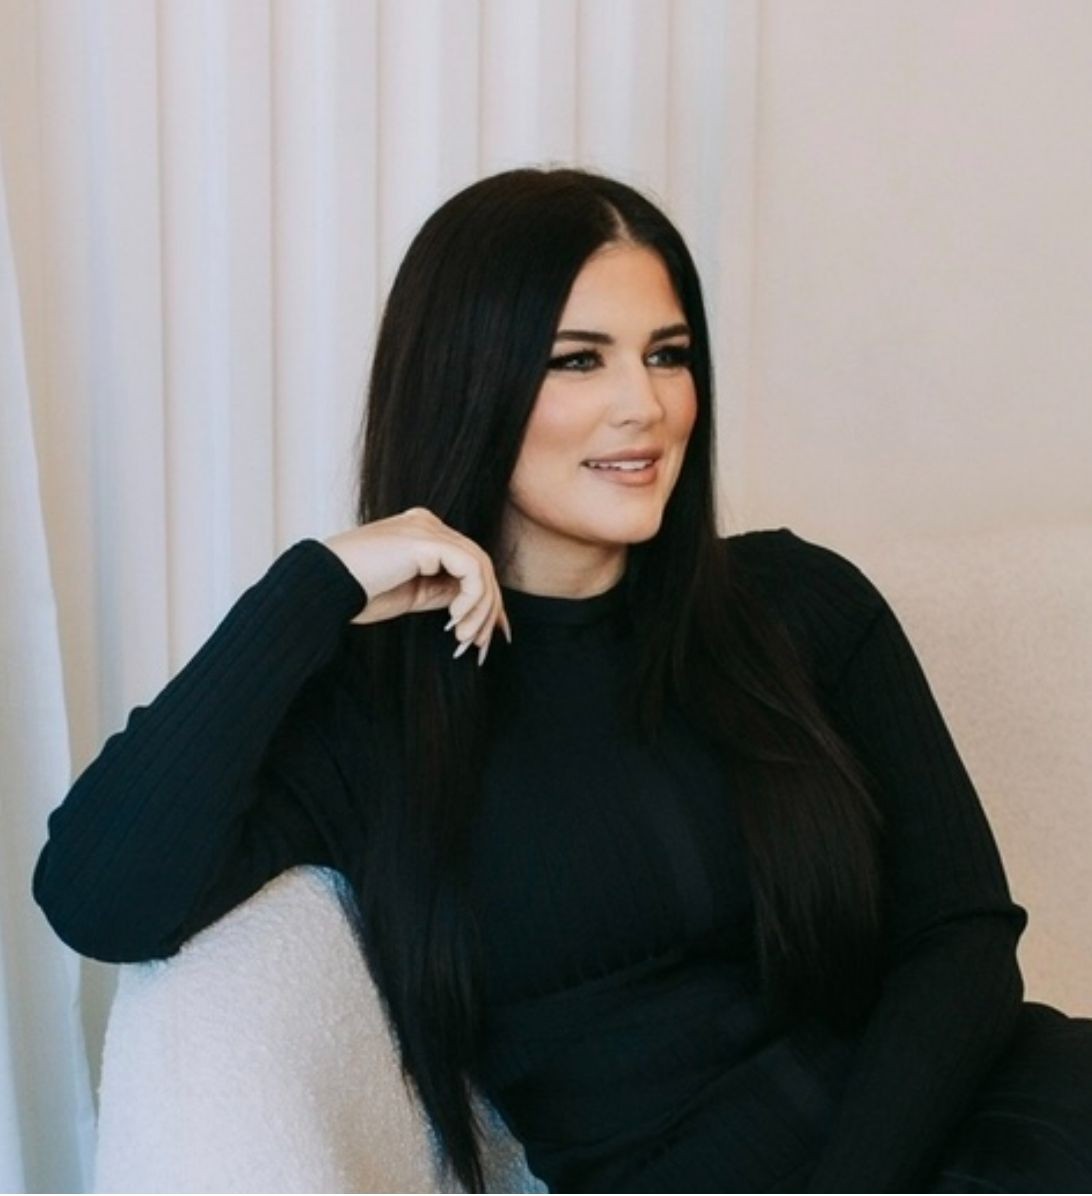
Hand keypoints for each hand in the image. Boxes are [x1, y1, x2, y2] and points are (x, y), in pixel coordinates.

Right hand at [323, 508, 511, 664]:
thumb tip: (477, 606)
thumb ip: (443, 591)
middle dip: (488, 608)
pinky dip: (472, 598)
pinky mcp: (426, 539)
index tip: (489, 634)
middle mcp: (427, 524)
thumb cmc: (358, 594)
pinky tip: (455, 620)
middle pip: (479, 564)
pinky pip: (471, 568)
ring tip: (465, 638)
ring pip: (480, 566)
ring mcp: (426, 528)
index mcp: (422, 533)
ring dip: (481, 608)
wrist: (324, 589)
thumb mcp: (411, 594)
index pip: (469, 562)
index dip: (486, 599)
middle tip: (481, 644)